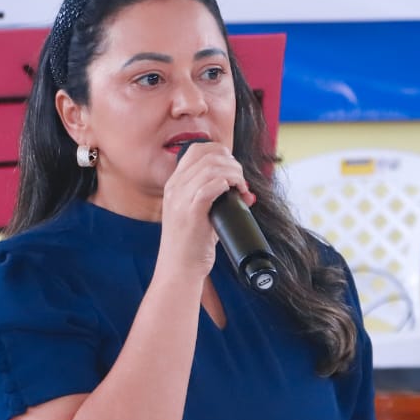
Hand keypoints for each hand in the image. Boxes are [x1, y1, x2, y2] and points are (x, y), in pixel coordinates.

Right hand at [157, 142, 251, 278]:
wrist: (179, 268)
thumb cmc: (191, 244)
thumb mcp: (199, 213)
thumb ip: (216, 198)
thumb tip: (245, 192)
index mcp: (174, 184)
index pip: (196, 150)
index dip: (220, 152)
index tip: (233, 168)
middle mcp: (175, 188)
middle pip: (207, 155)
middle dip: (231, 163)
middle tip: (241, 181)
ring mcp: (180, 199)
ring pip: (211, 168)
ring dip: (233, 174)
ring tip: (241, 188)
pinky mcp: (190, 212)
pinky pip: (210, 187)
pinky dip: (226, 184)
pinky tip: (234, 192)